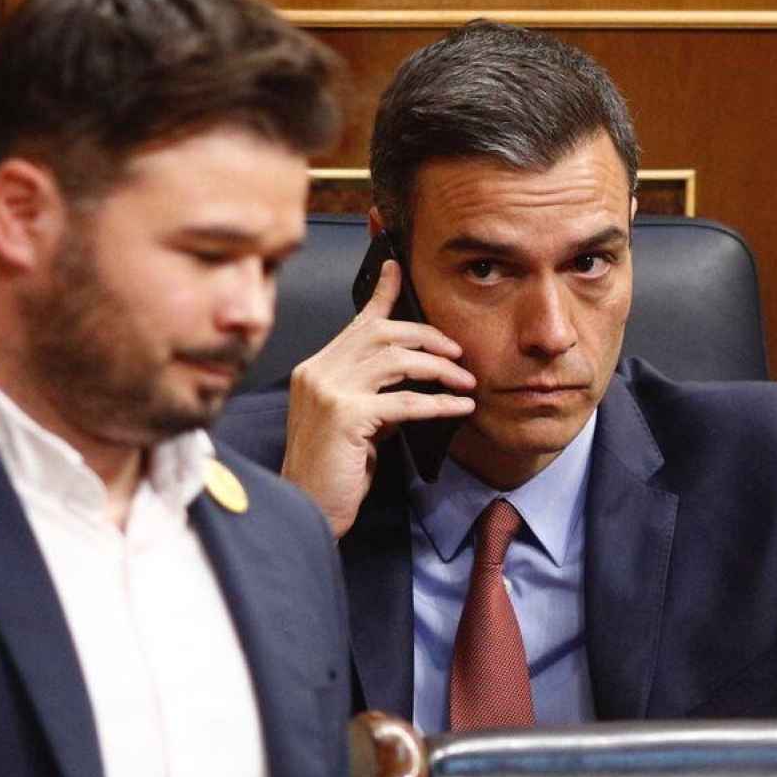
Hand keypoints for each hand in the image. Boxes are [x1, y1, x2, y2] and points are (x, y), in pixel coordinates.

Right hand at [281, 260, 475, 536]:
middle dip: (426, 336)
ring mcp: (328, 391)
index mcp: (315, 369)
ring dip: (439, 367)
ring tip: (466, 380)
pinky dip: (439, 402)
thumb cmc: (332, 473)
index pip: (356, 322)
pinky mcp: (345, 416)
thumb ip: (372, 395)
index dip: (381, 293)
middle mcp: (317, 372)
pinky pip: (405, 401)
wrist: (309, 509)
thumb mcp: (353, 424)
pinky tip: (460, 407)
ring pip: (396, 359)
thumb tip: (411, 382)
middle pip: (380, 332)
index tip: (397, 268)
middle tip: (458, 352)